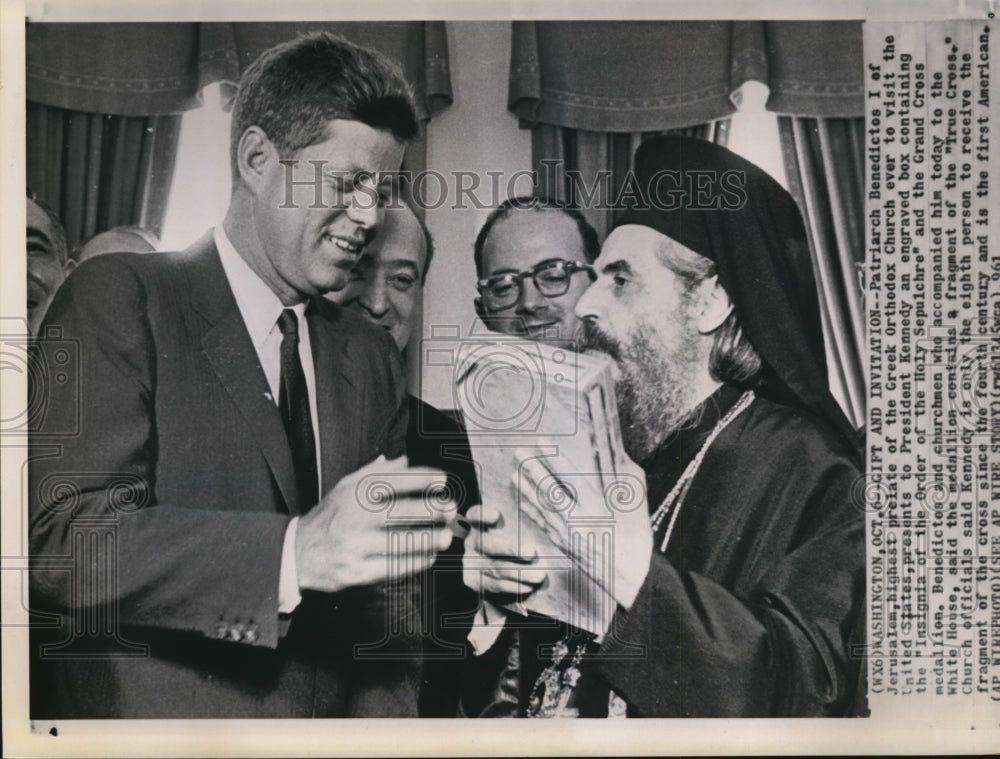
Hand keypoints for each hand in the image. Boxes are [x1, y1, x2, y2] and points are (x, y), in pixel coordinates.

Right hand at [295, 455, 457, 592]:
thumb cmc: (331, 516)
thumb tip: (405, 460)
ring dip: (429, 539)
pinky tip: (429, 556)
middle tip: (450, 508)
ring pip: (400, 542)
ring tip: (446, 536)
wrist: (297, 553)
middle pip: (401, 511)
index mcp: (354, 492)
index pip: (393, 480)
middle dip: (431, 509)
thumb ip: (375, 473)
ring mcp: (355, 545)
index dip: (422, 478)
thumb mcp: (345, 487)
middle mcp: (354, 517)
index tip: (442, 479)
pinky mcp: (357, 571)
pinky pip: (394, 567)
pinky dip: (416, 562)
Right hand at [462, 504, 547, 601]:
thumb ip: (524, 528)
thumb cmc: (517, 544)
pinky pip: (494, 585)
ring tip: (539, 575)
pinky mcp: (473, 580)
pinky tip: (528, 586)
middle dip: (511, 549)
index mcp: (481, 524)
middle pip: (489, 544)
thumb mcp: (518, 531)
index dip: (482, 515)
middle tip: (532, 554)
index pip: (475, 515)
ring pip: (495, 567)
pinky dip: (513, 586)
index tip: (496, 515)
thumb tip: (544, 524)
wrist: (506, 570)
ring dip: (519, 573)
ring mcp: (471, 562)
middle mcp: (473, 541)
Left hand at [517, 449, 651, 609]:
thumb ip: (624, 475)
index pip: (570, 476)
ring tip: (514, 472)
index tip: (542, 441)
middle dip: (533, 469)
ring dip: (526, 489)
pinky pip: (542, 523)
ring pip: (542, 507)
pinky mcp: (562, 544)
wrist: (631, 576)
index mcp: (596, 507)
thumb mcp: (637, 501)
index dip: (554, 458)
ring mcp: (566, 534)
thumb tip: (613, 453)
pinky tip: (522, 500)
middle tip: (519, 452)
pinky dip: (531, 510)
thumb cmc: (637, 537)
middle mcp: (576, 520)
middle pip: (549, 490)